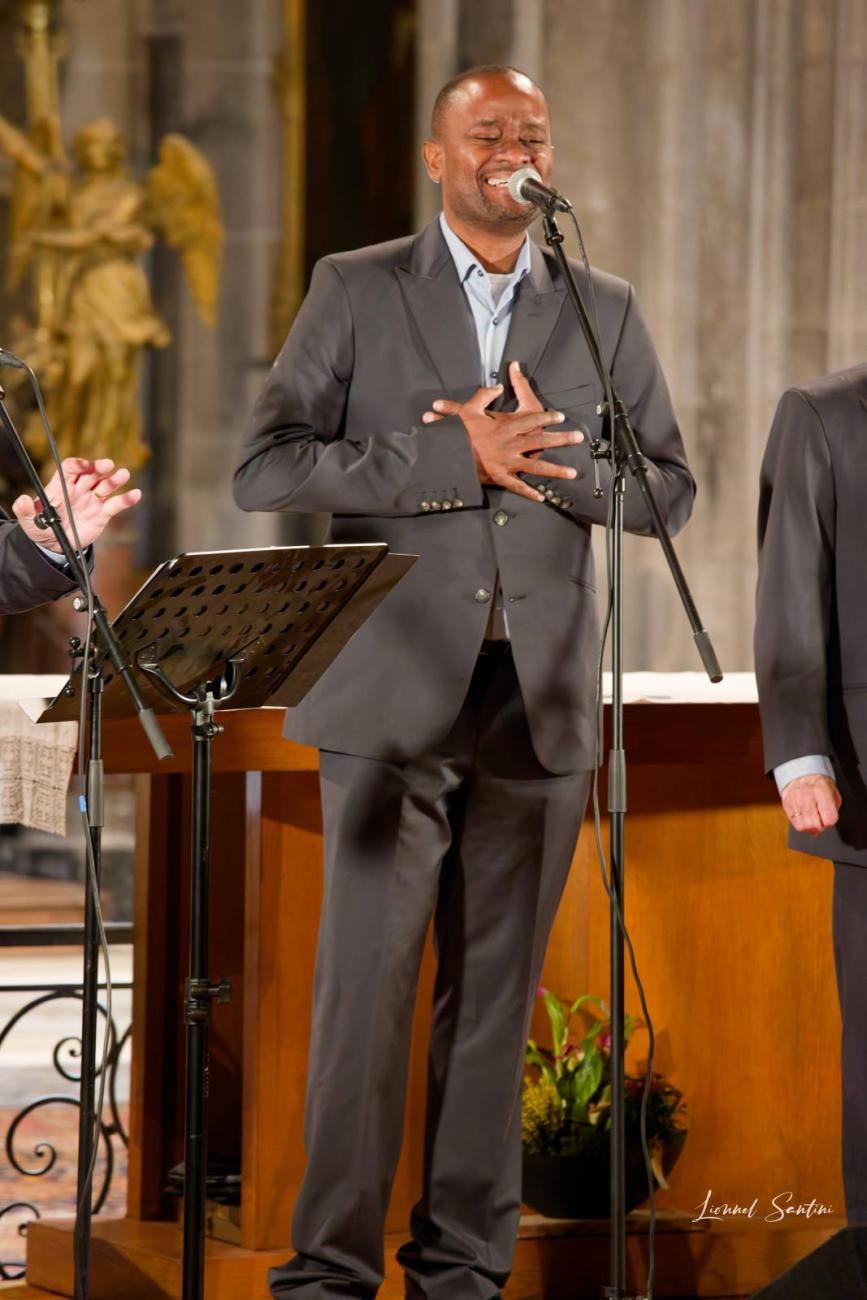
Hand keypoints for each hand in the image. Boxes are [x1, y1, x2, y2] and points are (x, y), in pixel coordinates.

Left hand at [12, 457, 141, 552]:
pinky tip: (136, 494)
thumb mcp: (29, 521)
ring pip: (105, 485)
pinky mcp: (102, 513)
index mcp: (61, 487)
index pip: (70, 468)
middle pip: (91, 473)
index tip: (84, 466)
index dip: (77, 464)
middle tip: (107, 465)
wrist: (56, 545)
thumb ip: (24, 510)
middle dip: (99, 467)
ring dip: (115, 479)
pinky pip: (116, 504)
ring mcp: (92, 500)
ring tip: (124, 474)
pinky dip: (126, 499)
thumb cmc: (41, 529)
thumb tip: (21, 500)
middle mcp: (79, 490)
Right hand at [421, 360, 582, 502]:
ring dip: (555, 470)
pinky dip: (529, 492)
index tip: (561, 417)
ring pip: (536, 467)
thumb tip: (497, 386)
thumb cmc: (459, 433)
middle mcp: (511, 445)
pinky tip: (542, 497)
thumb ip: (484, 395)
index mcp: (505, 428)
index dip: (547, 417)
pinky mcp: (501, 477)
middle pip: (541, 441)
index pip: (531, 420)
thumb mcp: (468, 409)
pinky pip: (518, 486)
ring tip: (572, 473)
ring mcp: (508, 463)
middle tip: (578, 438)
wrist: (449, 456)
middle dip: (561, 440)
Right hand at [781, 774, 840, 835]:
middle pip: (814, 824)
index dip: (830, 822)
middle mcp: (807, 794)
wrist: (802, 775)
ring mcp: (795, 799)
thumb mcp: (833, 794)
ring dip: (809, 827)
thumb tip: (822, 827)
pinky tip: (804, 817)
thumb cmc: (821, 787)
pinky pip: (794, 823)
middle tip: (820, 821)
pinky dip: (801, 824)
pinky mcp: (786, 804)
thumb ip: (832, 811)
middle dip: (820, 827)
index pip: (829, 818)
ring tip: (811, 820)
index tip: (829, 818)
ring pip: (803, 826)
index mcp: (822, 791)